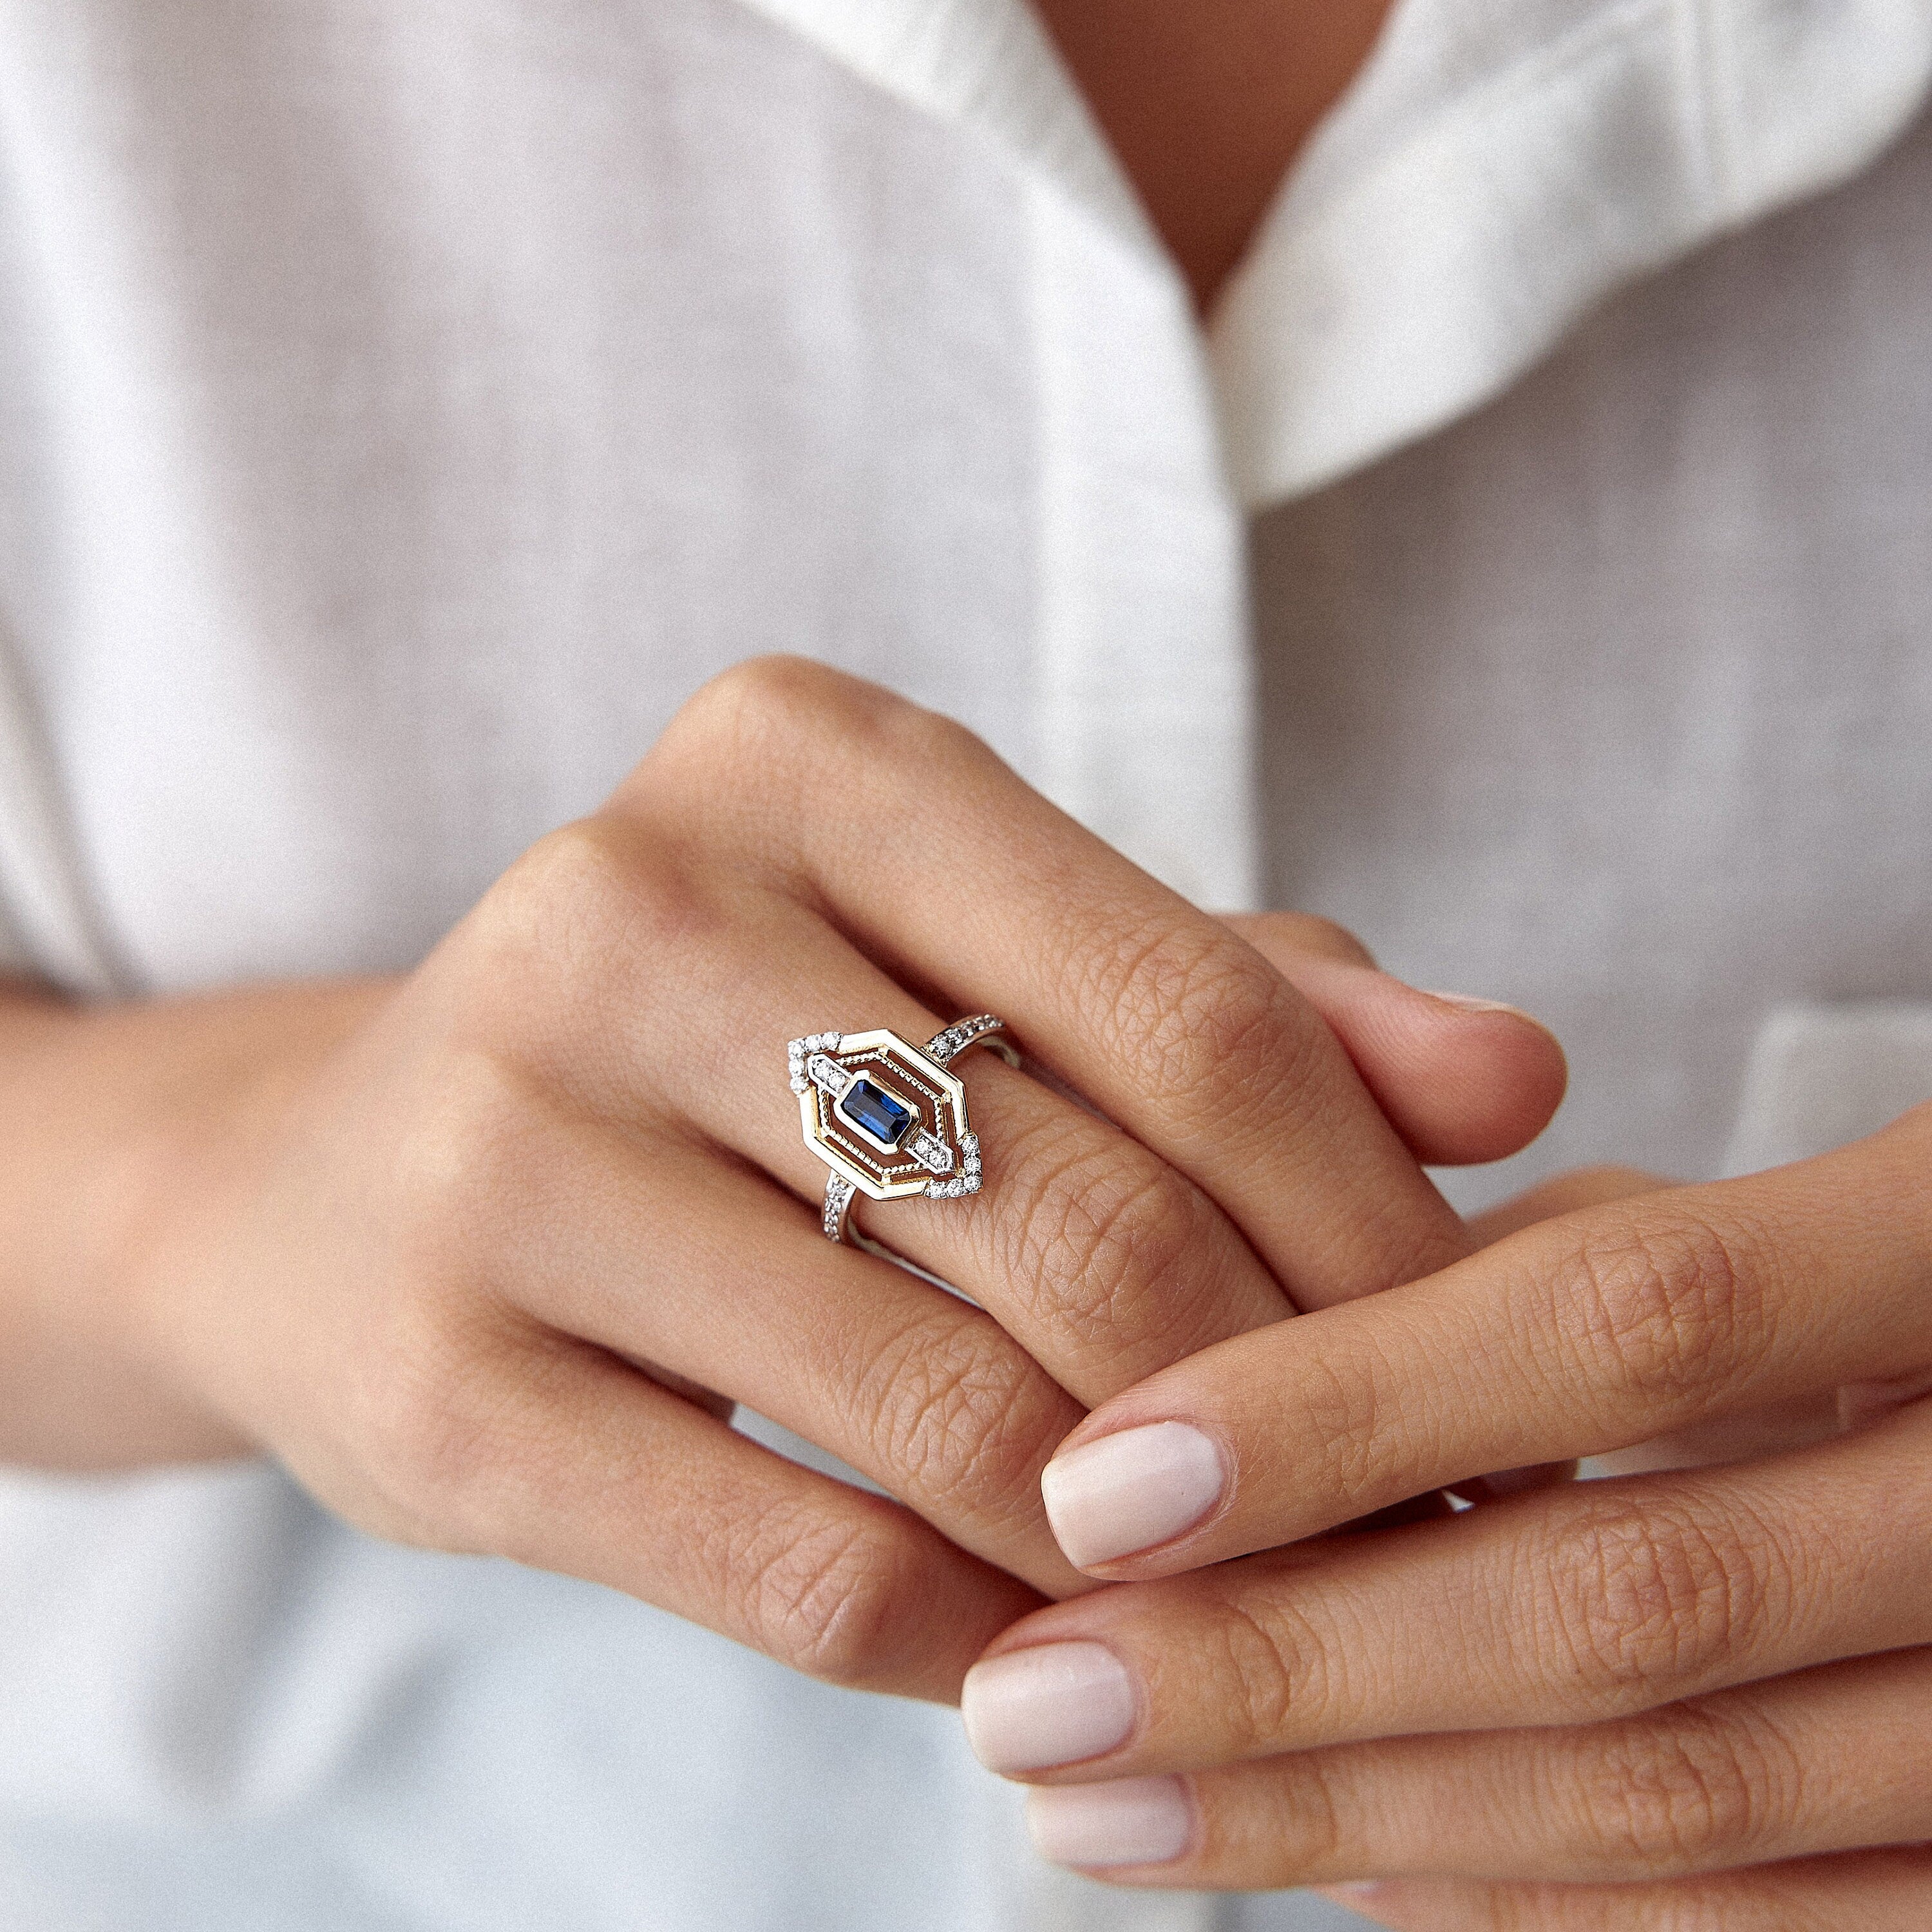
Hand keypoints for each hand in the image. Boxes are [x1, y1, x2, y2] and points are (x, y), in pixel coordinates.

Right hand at [0, 658, 1561, 1704]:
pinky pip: (799, 1565)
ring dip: (1137, 1538)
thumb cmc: (736, 1054)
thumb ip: (1242, 1001)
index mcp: (803, 756)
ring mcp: (505, 1139)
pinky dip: (971, 1633)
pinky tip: (1040, 1636)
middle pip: (1090, 1212)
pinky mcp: (432, 1377)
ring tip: (1235, 1584)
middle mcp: (632, 902)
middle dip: (1284, 1407)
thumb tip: (1516, 1079)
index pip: (1196, 1004)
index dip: (1374, 1219)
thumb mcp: (977, 962)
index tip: (1469, 1362)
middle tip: (1388, 1513)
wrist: (347, 1177)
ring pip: (954, 1409)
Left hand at [959, 1107, 1931, 1921]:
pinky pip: (1775, 1916)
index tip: (1093, 1487)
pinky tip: (1338, 1870)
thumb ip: (1556, 1266)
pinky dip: (1535, 1898)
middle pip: (1633, 1605)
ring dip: (1363, 1818)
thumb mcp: (1750, 1200)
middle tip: (1034, 1707)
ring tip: (1109, 1814)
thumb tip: (1279, 1393)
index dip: (1348, 1410)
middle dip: (1296, 1669)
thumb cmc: (1890, 1254)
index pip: (1629, 1323)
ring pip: (1690, 1795)